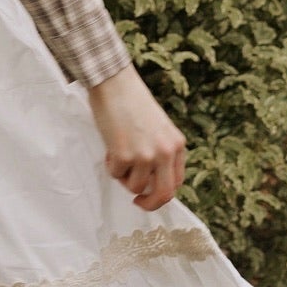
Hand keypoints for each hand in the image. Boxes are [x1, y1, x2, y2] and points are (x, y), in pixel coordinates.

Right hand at [87, 65, 185, 211]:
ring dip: (123, 176)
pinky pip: (116, 174)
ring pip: (135, 186)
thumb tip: (150, 176)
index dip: (161, 192)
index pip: (176, 182)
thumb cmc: (131, 100)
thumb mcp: (157, 128)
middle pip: (164, 194)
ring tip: (117, 155)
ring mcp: (146, 155)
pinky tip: (110, 146)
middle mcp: (166, 152)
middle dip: (149, 203)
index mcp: (176, 144)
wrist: (114, 83)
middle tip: (138, 202)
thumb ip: (159, 150)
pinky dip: (110, 165)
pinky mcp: (125, 155)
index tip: (149, 193)